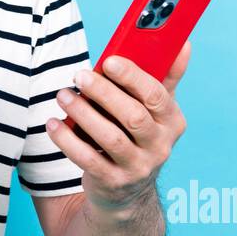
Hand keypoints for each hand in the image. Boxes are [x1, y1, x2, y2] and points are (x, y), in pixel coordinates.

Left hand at [46, 40, 191, 212]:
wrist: (128, 192)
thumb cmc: (138, 135)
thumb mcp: (155, 109)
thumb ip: (165, 76)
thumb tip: (183, 43)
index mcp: (172, 121)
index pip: (156, 96)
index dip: (132, 77)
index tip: (109, 60)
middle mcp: (160, 146)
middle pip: (133, 116)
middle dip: (104, 93)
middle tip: (79, 75)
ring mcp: (137, 167)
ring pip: (110, 138)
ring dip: (83, 113)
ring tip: (63, 95)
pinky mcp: (112, 182)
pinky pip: (88, 159)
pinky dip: (67, 140)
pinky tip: (53, 124)